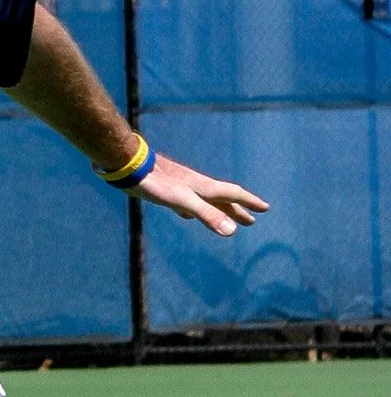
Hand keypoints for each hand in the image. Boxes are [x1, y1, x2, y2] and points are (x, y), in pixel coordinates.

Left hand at [138, 154, 267, 236]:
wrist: (131, 165)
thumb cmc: (156, 183)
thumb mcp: (183, 202)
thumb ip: (207, 215)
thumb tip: (232, 231)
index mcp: (204, 188)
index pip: (233, 195)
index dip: (249, 202)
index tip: (265, 208)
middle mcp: (196, 186)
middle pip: (223, 199)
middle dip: (238, 210)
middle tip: (252, 220)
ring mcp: (182, 187)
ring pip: (206, 200)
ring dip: (219, 210)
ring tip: (225, 218)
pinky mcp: (167, 190)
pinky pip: (188, 202)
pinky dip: (195, 210)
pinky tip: (187, 214)